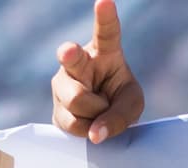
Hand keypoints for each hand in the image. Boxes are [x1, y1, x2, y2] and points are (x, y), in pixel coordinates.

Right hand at [51, 0, 143, 143]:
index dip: (105, 18)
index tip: (105, 1)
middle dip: (69, 54)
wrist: (101, 119)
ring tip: (101, 110)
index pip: (106, 33)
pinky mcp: (56, 110)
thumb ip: (120, 116)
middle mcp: (78, 64)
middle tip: (69, 50)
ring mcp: (63, 85)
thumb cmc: (119, 101)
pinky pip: (74, 123)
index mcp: (105, 53)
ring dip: (97, 113)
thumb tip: (95, 135)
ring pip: (77, 100)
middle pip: (71, 58)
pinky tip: (91, 124)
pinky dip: (90, 131)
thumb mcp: (132, 104)